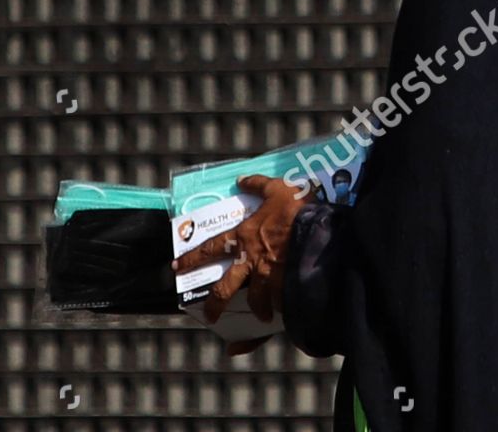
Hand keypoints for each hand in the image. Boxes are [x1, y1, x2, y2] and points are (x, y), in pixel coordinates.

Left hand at [171, 174, 309, 327]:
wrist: (321, 227)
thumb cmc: (296, 206)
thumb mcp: (275, 188)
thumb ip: (257, 185)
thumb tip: (242, 180)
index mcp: (243, 236)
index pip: (209, 249)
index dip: (192, 259)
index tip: (177, 267)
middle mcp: (251, 259)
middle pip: (225, 287)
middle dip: (215, 304)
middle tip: (209, 317)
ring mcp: (269, 274)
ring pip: (255, 300)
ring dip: (258, 309)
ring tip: (262, 316)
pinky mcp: (287, 284)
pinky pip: (281, 303)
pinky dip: (282, 309)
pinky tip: (286, 313)